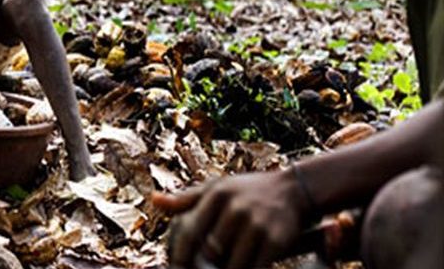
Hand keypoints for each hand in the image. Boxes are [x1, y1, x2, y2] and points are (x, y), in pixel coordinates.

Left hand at [153, 169, 307, 268]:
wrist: (294, 189)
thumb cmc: (248, 191)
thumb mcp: (216, 188)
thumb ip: (186, 198)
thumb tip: (154, 201)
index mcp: (216, 194)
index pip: (191, 231)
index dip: (181, 255)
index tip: (176, 268)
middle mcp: (235, 207)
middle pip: (211, 251)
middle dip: (205, 268)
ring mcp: (256, 223)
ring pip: (233, 263)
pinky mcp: (275, 239)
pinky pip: (256, 268)